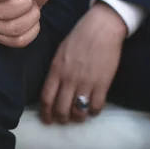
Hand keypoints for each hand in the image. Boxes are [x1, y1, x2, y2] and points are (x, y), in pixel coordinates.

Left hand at [40, 2, 126, 123]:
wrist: (102, 28)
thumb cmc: (80, 37)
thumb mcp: (60, 52)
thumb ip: (56, 71)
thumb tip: (54, 88)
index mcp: (56, 70)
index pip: (46, 99)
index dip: (46, 113)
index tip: (48, 120)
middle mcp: (69, 79)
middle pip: (61, 109)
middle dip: (61, 119)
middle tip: (63, 120)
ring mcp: (86, 82)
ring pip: (78, 111)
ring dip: (78, 118)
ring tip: (79, 116)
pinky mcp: (102, 83)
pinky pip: (96, 106)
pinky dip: (94, 112)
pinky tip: (93, 109)